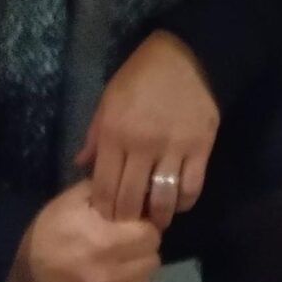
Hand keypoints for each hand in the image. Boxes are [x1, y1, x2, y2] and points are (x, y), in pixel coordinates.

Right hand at [8, 182, 160, 281]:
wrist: (20, 263)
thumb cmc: (51, 227)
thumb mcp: (77, 198)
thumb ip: (113, 194)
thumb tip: (143, 198)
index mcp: (104, 242)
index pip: (151, 236)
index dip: (144, 228)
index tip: (134, 227)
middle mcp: (106, 276)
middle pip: (151, 262)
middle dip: (142, 251)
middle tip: (127, 246)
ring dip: (136, 275)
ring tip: (119, 265)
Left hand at [78, 29, 218, 230]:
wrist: (187, 55)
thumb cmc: (140, 75)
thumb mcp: (108, 99)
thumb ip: (94, 134)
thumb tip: (81, 165)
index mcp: (114, 133)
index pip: (103, 187)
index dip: (103, 210)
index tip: (105, 219)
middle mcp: (141, 146)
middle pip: (131, 200)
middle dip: (126, 220)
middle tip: (128, 226)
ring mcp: (173, 148)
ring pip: (162, 200)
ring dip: (156, 218)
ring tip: (153, 221)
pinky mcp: (201, 148)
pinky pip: (191, 188)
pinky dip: (183, 202)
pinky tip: (176, 203)